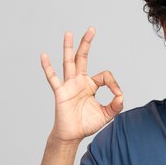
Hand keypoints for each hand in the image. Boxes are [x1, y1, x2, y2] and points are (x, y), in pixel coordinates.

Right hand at [40, 27, 122, 143]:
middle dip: (87, 43)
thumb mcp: (107, 114)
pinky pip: (53, 78)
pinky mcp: (60, 92)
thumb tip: (121, 96)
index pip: (104, 75)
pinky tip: (44, 56)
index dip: (114, 83)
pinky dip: (48, 67)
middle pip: (83, 57)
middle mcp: (79, 81)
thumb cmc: (87, 124)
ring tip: (69, 33)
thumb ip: (116, 105)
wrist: (72, 135)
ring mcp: (69, 85)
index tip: (118, 95)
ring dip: (69, 48)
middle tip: (91, 29)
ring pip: (69, 62)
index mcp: (90, 85)